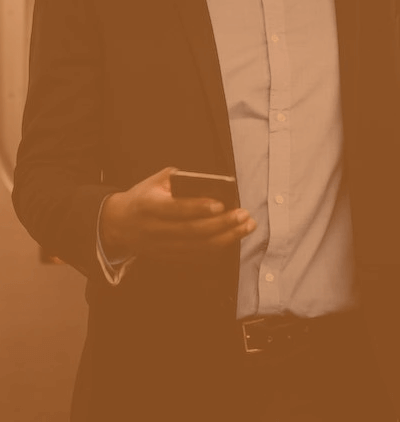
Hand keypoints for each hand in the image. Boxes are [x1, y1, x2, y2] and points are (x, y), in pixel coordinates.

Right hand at [99, 167, 255, 262]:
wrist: (118, 225)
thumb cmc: (142, 197)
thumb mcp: (154, 181)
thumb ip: (177, 178)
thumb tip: (207, 182)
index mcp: (149, 206)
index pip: (176, 209)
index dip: (199, 208)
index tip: (221, 204)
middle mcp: (155, 230)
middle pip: (193, 231)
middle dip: (222, 224)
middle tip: (244, 215)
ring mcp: (162, 247)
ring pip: (198, 247)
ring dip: (227, 238)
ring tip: (246, 226)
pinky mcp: (169, 257)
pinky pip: (197, 255)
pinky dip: (218, 248)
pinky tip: (233, 237)